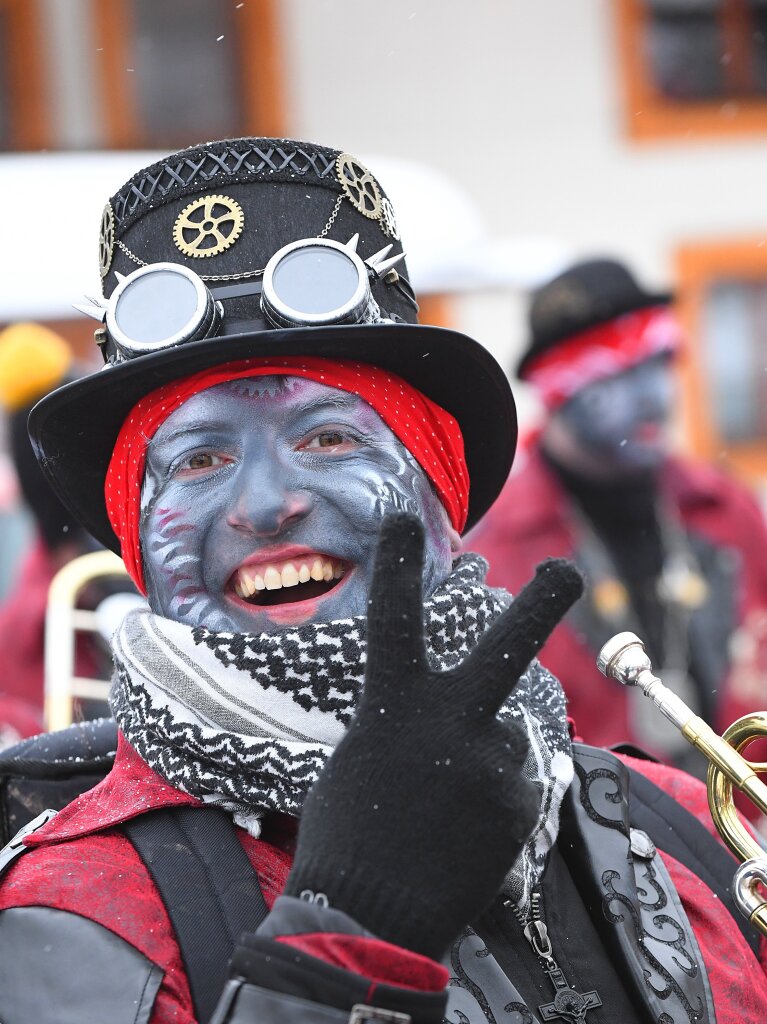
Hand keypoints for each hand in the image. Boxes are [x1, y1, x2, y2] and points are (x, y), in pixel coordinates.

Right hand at [285, 513, 582, 958]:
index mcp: (393, 706)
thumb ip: (411, 724)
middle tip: (563, 569)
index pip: (393, 618)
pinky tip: (464, 827)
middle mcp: (450, 724)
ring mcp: (490, 764)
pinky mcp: (519, 803)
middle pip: (505, 649)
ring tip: (446, 805)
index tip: (400, 515)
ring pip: (502, 735)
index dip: (399, 563)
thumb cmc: (350, 831)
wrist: (367, 914)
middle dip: (540, 603)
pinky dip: (493, 796)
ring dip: (482, 757)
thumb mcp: (365, 757)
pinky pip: (512, 780)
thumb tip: (448, 720)